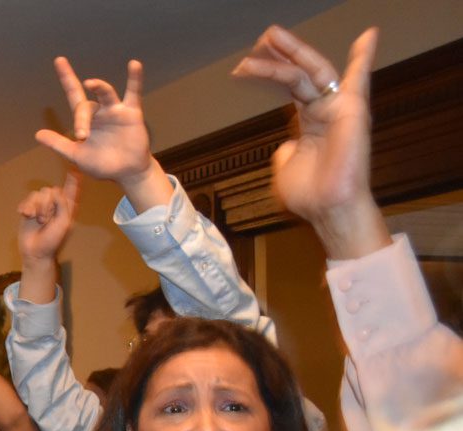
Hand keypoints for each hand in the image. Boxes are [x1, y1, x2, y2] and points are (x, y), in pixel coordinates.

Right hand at [17, 174, 79, 264]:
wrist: (35, 252)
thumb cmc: (52, 240)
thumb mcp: (64, 222)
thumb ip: (62, 204)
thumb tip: (53, 190)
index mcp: (67, 207)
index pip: (71, 190)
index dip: (73, 180)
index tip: (75, 169)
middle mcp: (54, 205)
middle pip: (51, 190)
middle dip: (47, 204)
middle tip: (46, 220)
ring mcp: (41, 207)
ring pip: (38, 194)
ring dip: (37, 208)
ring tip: (38, 221)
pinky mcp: (29, 210)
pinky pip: (27, 200)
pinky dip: (26, 207)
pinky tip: (25, 215)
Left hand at [35, 57, 153, 186]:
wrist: (125, 174)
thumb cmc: (101, 165)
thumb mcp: (76, 156)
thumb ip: (59, 144)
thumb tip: (38, 134)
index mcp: (85, 120)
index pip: (73, 95)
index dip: (66, 78)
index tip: (59, 60)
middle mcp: (99, 111)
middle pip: (86, 105)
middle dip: (81, 119)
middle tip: (82, 136)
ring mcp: (115, 110)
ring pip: (105, 93)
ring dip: (99, 87)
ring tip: (90, 83)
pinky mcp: (132, 113)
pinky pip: (133, 93)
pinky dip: (134, 79)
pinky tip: (134, 65)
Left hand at [232, 26, 385, 256]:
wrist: (327, 208)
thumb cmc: (309, 195)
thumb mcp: (286, 169)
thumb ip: (285, 152)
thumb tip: (286, 145)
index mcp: (309, 122)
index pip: (290, 87)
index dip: (271, 72)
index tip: (248, 63)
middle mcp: (325, 111)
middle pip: (299, 73)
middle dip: (279, 55)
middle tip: (261, 38)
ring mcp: (339, 108)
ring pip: (312, 72)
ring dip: (292, 52)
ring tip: (269, 35)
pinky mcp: (352, 110)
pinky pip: (358, 78)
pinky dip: (363, 57)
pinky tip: (368, 35)